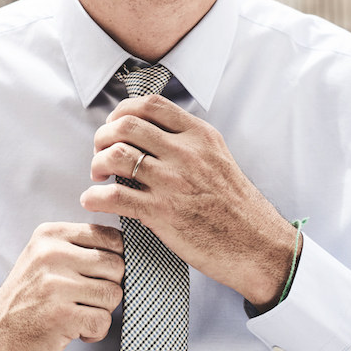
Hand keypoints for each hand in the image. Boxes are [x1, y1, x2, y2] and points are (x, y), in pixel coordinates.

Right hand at [0, 222, 123, 350]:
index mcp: (51, 235)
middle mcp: (52, 255)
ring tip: (80, 313)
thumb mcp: (44, 257)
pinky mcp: (60, 316)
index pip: (110, 237)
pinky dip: (95, 331)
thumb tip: (128, 248)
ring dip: (102, 311)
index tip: (100, 275)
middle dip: (110, 286)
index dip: (116, 259)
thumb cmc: (28, 296)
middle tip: (90, 299)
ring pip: (113, 294)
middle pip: (117, 265)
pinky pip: (103, 321)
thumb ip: (79, 246)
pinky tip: (76, 330)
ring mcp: (55, 285)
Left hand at [80, 96, 297, 307]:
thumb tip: (151, 136)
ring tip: (98, 175)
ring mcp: (173, 182)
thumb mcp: (218, 158)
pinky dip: (94, 198)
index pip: (151, 105)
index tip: (114, 125)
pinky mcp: (162, 213)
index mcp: (200, 135)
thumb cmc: (238, 207)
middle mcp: (186, 153)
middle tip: (100, 151)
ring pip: (116, 156)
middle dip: (103, 136)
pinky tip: (92, 201)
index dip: (123, 111)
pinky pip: (114, 197)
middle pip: (127, 125)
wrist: (257, 245)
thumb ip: (188, 143)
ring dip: (96, 164)